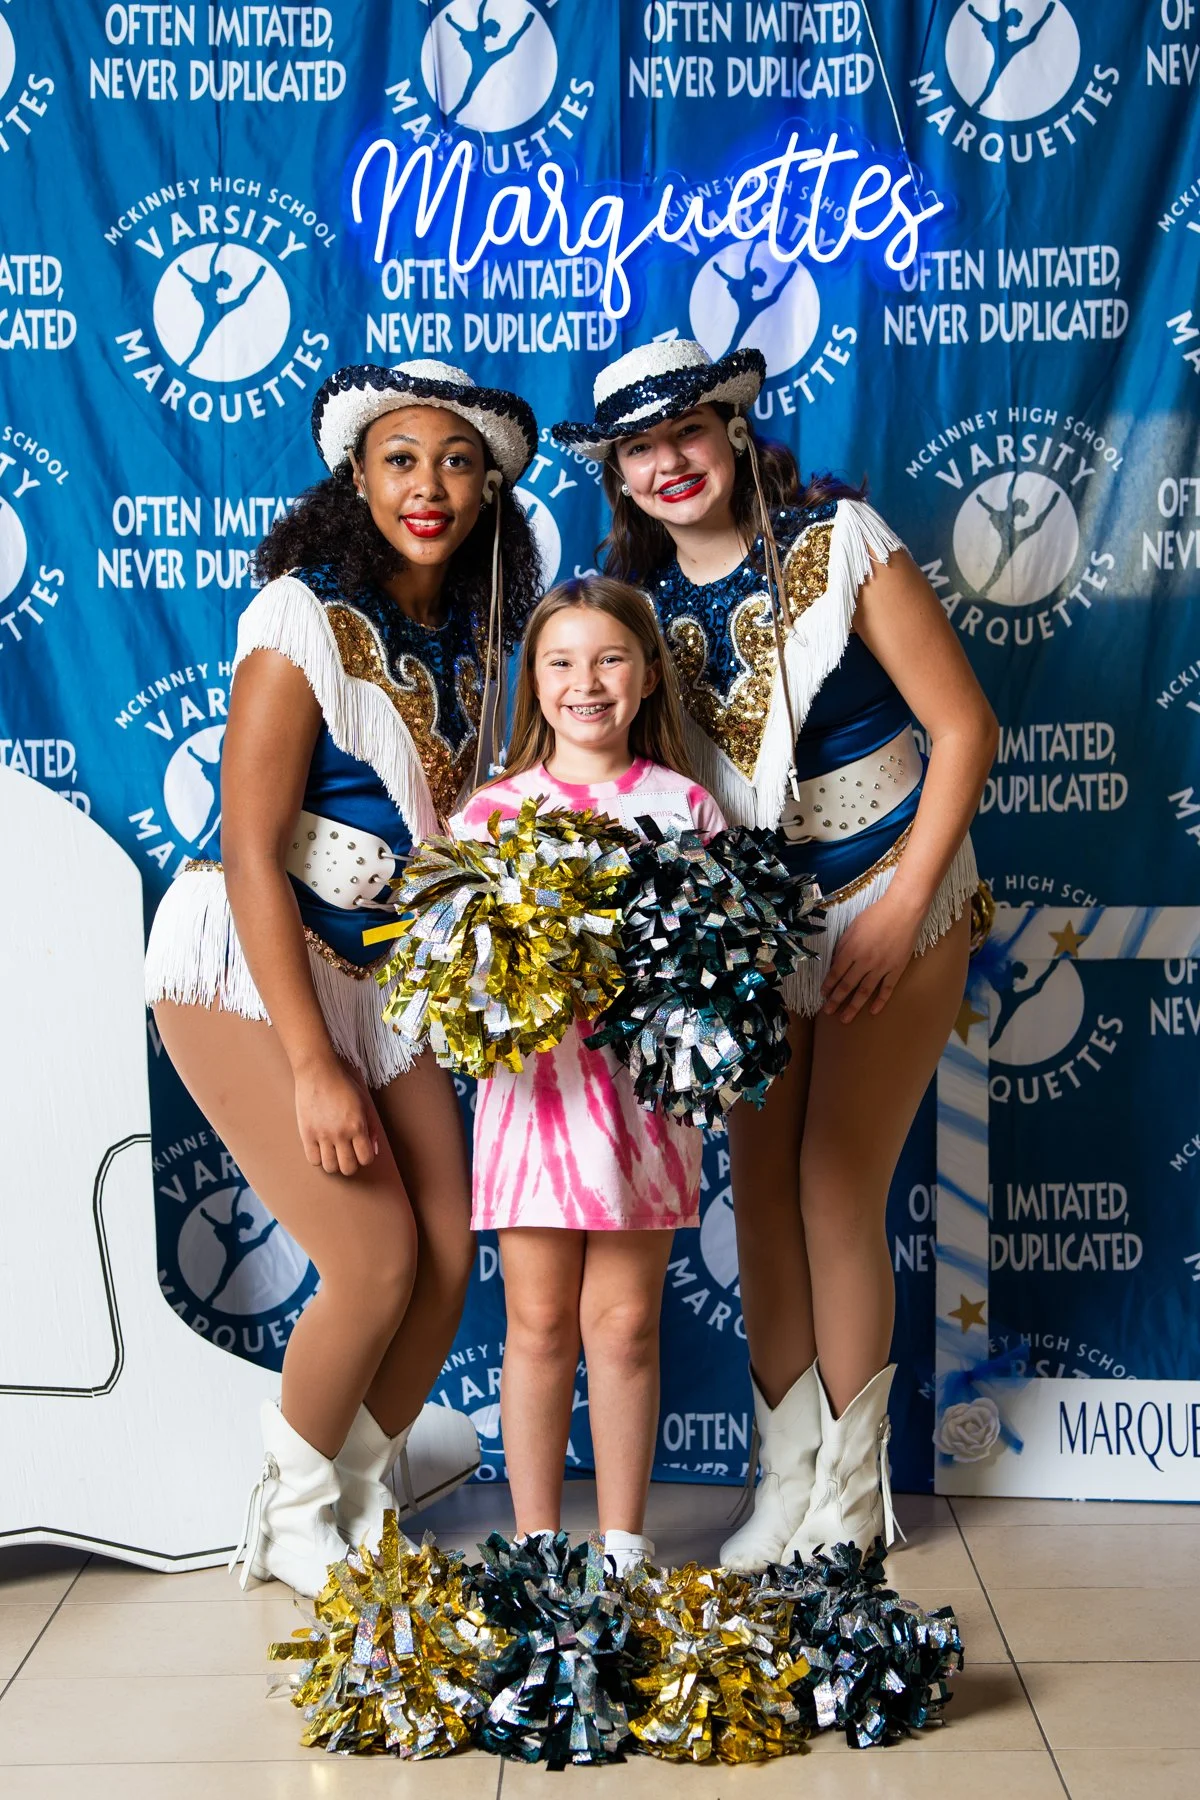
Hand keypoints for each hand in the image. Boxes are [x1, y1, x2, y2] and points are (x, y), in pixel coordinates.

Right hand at [293, 1058, 378, 1175]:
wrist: (318, 1072)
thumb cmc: (343, 1085)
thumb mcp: (364, 1103)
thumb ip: (371, 1128)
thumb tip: (373, 1150)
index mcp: (357, 1126)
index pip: (366, 1159)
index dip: (365, 1157)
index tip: (361, 1149)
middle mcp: (340, 1133)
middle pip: (348, 1168)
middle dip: (351, 1164)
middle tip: (348, 1153)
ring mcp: (322, 1135)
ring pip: (330, 1167)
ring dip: (334, 1163)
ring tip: (334, 1151)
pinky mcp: (306, 1134)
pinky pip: (313, 1160)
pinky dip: (319, 1158)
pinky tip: (321, 1148)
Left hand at [820, 891, 922, 1022]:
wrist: (903, 911)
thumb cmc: (876, 915)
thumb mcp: (852, 927)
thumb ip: (843, 946)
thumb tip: (835, 963)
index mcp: (852, 949)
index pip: (836, 973)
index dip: (828, 985)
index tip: (823, 995)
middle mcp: (865, 961)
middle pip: (847, 985)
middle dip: (836, 1001)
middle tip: (828, 1012)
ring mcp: (882, 967)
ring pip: (865, 991)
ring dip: (853, 1007)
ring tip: (845, 1018)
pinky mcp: (897, 969)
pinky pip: (887, 989)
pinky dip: (880, 1001)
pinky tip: (873, 1011)